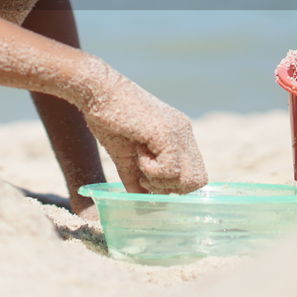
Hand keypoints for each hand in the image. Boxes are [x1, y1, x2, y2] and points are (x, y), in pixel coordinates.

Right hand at [79, 74, 207, 194]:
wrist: (98, 92)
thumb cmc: (108, 120)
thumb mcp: (126, 157)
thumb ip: (137, 179)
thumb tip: (141, 205)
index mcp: (179, 136)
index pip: (195, 174)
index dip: (172, 184)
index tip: (147, 177)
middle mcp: (184, 133)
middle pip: (197, 181)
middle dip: (169, 187)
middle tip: (144, 173)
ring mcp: (178, 132)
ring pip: (188, 180)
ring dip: (158, 180)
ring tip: (139, 160)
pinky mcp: (167, 134)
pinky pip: (170, 170)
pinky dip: (150, 171)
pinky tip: (138, 152)